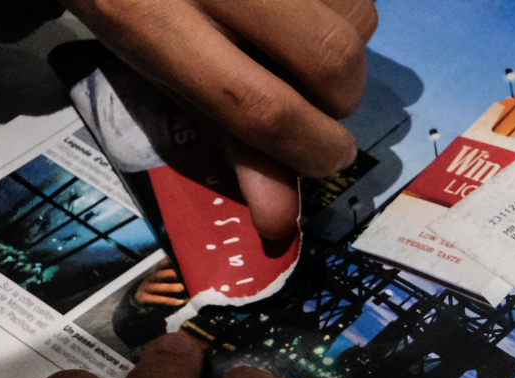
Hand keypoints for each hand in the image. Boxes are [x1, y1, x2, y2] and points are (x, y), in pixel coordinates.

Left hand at [64, 0, 376, 239]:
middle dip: (339, 98)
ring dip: (346, 45)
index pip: (263, 107)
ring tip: (299, 39)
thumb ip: (226, 136)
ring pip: (358, 17)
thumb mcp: (161, 69)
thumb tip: (282, 220)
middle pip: (330, 59)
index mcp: (156, 24)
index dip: (312, 148)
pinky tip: (302, 8)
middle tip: (312, 97)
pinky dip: (342, 10)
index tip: (325, 157)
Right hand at [133, 262, 187, 307]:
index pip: (162, 265)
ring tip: (182, 287)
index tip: (180, 261)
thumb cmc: (159, 289)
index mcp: (157, 273)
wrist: (140, 299)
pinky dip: (169, 300)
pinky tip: (180, 302)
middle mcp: (151, 279)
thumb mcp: (164, 281)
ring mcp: (146, 288)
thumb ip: (175, 278)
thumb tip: (194, 277)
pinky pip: (156, 299)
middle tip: (182, 275)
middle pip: (159, 274)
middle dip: (170, 273)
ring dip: (170, 287)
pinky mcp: (144, 297)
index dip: (169, 262)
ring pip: (157, 287)